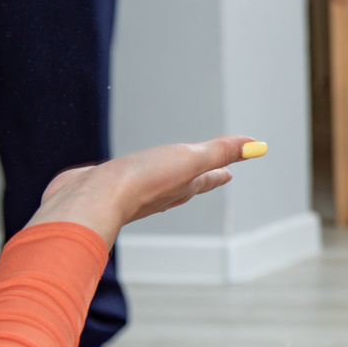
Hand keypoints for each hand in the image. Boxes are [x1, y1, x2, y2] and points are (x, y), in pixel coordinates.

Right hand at [30, 136, 262, 246]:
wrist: (91, 201)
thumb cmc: (142, 182)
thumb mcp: (190, 159)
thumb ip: (220, 151)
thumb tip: (256, 146)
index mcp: (183, 185)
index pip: (208, 178)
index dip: (219, 173)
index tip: (229, 172)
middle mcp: (160, 191)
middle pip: (185, 183)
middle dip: (198, 177)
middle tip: (207, 173)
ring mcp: (132, 192)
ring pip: (155, 184)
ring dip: (164, 179)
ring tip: (167, 174)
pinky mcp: (105, 188)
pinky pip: (121, 182)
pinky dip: (127, 178)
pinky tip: (117, 178)